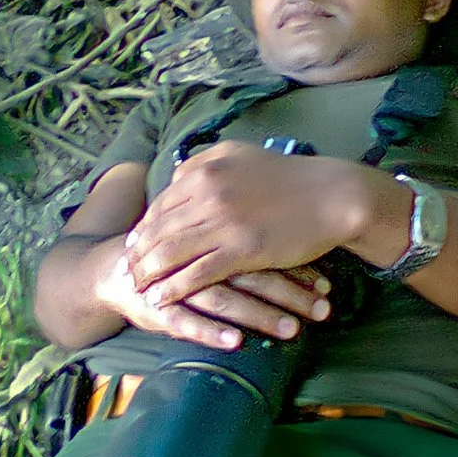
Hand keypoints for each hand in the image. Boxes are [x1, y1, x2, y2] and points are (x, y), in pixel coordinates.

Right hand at [95, 250, 330, 350]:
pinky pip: (185, 322)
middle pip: (250, 273)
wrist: (115, 268)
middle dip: (289, 294)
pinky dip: (210, 331)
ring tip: (292, 330)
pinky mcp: (156, 308)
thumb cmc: (175, 252)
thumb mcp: (205, 233)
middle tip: (322, 311)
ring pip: (223, 299)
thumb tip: (301, 244)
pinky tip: (235, 343)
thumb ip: (242, 236)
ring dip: (259, 315)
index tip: (327, 287)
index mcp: (214, 233)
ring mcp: (176, 283)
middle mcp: (198, 256)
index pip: (262, 249)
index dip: (296, 268)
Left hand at [124, 141, 361, 307]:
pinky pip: (195, 274)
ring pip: (171, 253)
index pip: (161, 204)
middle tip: (126, 272)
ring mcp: (223, 223)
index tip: (133, 246)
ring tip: (137, 289)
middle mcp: (207, 194)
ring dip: (148, 274)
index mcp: (205, 171)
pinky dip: (172, 289)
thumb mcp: (240, 156)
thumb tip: (176, 176)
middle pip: (159, 230)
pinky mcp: (241, 250)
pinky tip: (161, 300)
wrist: (331, 196)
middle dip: (138, 255)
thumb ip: (204, 164)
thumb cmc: (289, 178)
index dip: (143, 229)